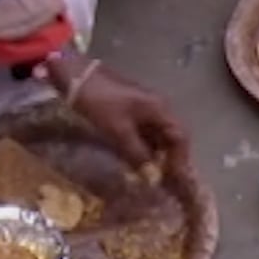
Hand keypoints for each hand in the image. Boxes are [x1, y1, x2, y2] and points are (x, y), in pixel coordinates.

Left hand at [56, 57, 191, 175]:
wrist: (78, 77)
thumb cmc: (101, 102)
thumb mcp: (119, 131)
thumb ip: (137, 153)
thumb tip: (150, 175)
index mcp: (159, 108)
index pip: (180, 136)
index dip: (180, 159)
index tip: (175, 178)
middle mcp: (157, 107)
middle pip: (171, 136)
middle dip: (170, 158)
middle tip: (165, 180)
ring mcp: (144, 108)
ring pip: (157, 135)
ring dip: (156, 155)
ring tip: (152, 176)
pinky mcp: (130, 110)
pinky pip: (144, 132)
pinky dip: (144, 147)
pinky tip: (137, 162)